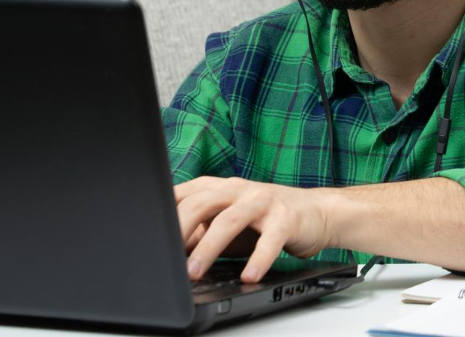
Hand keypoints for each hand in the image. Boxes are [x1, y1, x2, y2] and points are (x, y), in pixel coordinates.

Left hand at [174, 177, 335, 283]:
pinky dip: (258, 259)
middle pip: (201, 204)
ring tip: (195, 273)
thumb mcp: (227, 224)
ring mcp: (263, 201)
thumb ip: (200, 233)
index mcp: (220, 188)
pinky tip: (249, 276)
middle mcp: (238, 189)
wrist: (315, 212)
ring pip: (230, 220)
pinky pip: (269, 239)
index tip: (150, 238)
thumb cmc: (265, 219)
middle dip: (180, 230)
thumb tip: (167, 252)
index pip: (184, 194)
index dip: (163, 214)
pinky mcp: (286, 218)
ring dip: (209, 248)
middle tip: (166, 258)